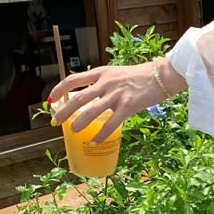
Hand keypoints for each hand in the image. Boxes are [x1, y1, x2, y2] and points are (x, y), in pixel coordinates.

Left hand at [48, 59, 184, 144]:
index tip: (51, 99)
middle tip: (56, 121)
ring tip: (73, 131)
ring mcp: (116, 95)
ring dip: (79, 124)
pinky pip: (111, 123)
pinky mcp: (128, 106)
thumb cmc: (141, 76)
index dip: (59, 90)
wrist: (162, 75)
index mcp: (102, 73)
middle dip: (64, 112)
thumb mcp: (117, 73)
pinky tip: (96, 141)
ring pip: (91, 111)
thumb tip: (92, 98)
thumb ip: (104, 83)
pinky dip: (101, 134)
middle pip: (78, 98)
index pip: (73, 79)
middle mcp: (106, 83)